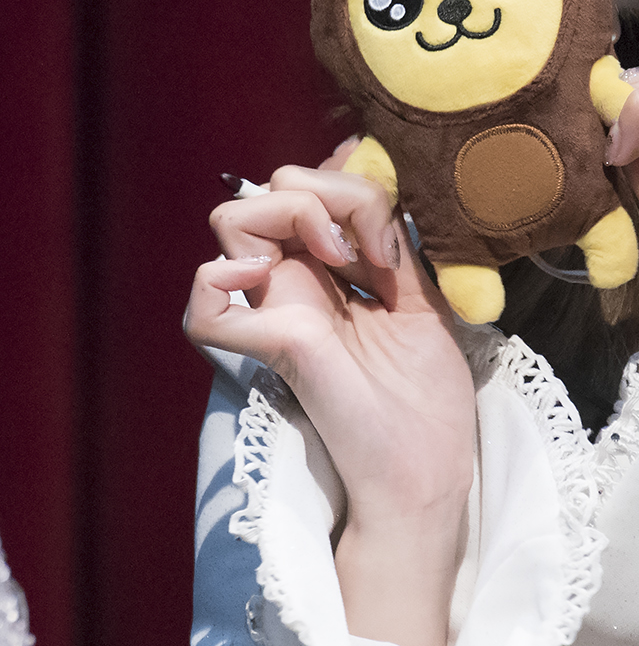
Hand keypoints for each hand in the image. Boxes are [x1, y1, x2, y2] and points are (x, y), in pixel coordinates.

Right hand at [184, 151, 474, 645]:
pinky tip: (269, 278)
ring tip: (343, 255)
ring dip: (293, 211)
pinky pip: (204, 310)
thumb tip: (379, 188)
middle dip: (324, 189)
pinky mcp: (273, 347)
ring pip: (231, 220)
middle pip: (266, 189)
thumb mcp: (425, 299)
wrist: (428, 469)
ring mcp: (278, 312)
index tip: (390, 221)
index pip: (305, 187)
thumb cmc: (427, 395)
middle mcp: (297, 285)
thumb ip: (396, 243)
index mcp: (330, 272)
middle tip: (369, 245)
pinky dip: (219, 279)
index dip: (340, 175)